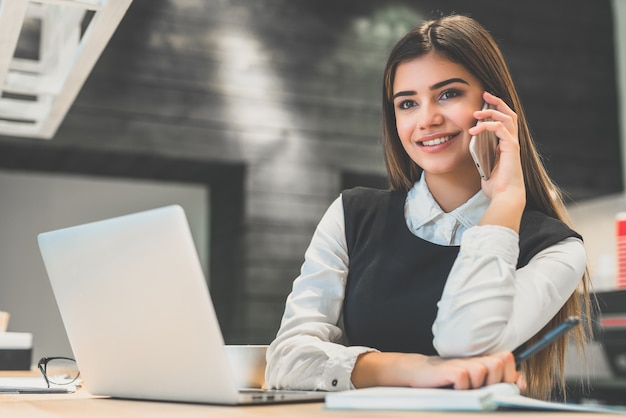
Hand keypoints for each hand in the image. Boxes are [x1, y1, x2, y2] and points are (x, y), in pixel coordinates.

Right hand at [352, 351, 518, 389]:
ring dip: (476, 386)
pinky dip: (461, 388)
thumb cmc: (446, 380)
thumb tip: (519, 381)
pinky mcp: (453, 370)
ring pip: (485, 372)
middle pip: (499, 366)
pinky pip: (467, 379)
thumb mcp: (473, 382)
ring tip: (463, 388)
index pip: (508, 361)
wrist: (419, 374)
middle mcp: (476, 358)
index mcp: (484, 360)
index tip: (502, 385)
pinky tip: (453, 387)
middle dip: (493, 382)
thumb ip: (496, 381)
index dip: (510, 376)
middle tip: (477, 388)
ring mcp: (465, 363)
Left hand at [470, 92, 525, 230]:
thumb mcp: (485, 166)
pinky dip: (487, 126)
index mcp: (507, 145)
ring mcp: (513, 144)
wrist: (505, 197)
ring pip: (507, 117)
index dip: (496, 110)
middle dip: (498, 102)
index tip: (484, 102)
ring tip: (477, 112)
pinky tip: (475, 130)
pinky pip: (500, 129)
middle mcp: (512, 142)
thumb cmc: (496, 185)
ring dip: (491, 111)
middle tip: (485, 94)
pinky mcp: (511, 148)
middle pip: (510, 114)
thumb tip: (471, 147)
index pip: (504, 121)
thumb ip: (481, 154)